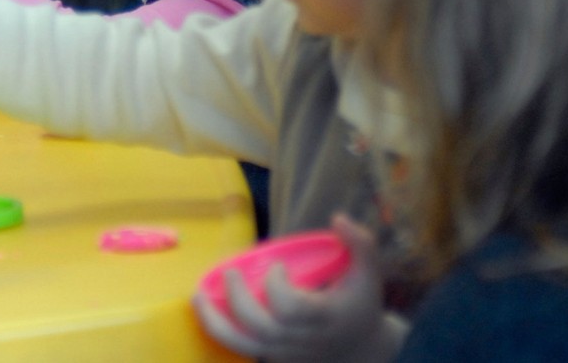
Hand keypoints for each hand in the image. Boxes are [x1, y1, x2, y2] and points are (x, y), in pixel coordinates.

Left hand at [192, 217, 404, 362]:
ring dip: (216, 322)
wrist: (362, 349)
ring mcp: (287, 353)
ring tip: (198, 296)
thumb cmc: (362, 303)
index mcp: (325, 317)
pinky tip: (207, 308)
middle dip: (239, 299)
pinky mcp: (276, 358)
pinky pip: (243, 349)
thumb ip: (361, 243)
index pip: (291, 309)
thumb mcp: (370, 272)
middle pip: (262, 328)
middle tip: (230, 273)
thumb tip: (338, 218)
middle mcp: (304, 340)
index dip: (276, 287)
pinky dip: (222, 330)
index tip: (276, 266)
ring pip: (245, 346)